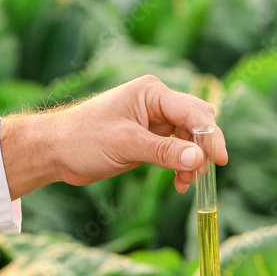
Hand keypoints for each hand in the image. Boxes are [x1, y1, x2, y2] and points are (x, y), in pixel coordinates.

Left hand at [0, 75, 228, 199]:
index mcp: (152, 92)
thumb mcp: (126, 145)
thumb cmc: (83, 139)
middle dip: (203, 148)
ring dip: (192, 161)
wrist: (55, 151)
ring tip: (185, 183)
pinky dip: (181, 165)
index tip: (221, 160)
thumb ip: (164, 151)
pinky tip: (179, 183)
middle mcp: (157, 102)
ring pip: (189, 139)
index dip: (211, 136)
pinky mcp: (149, 138)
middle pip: (197, 122)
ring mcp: (154, 120)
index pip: (194, 112)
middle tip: (200, 174)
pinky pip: (176, 150)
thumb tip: (198, 158)